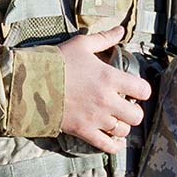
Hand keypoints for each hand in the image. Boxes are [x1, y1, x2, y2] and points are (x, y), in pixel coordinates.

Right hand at [59, 25, 151, 153]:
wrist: (34, 82)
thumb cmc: (59, 61)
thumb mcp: (82, 44)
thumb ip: (105, 38)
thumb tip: (121, 29)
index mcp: (109, 77)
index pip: (142, 90)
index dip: (142, 89)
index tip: (136, 88)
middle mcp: (107, 101)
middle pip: (136, 116)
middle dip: (134, 110)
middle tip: (125, 104)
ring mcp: (96, 119)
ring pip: (123, 131)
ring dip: (122, 125)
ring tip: (116, 118)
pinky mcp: (84, 132)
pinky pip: (107, 146)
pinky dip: (114, 145)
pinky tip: (114, 139)